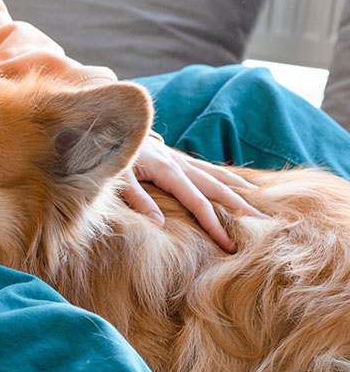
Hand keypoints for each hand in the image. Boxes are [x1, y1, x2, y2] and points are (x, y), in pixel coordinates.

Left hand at [120, 134, 264, 252]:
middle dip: (242, 207)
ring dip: (239, 188)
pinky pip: (205, 167)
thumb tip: (160, 224)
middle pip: (217, 189)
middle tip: (267, 224)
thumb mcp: (117, 178)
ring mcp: (178, 158)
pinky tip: (233, 182)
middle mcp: (179, 164)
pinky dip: (223, 176)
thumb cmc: (108, 152)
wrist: (105, 126)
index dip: (215, 225)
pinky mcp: (173, 156)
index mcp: (168, 171)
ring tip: (261, 199)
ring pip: (215, 175)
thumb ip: (137, 199)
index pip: (198, 204)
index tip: (230, 245)